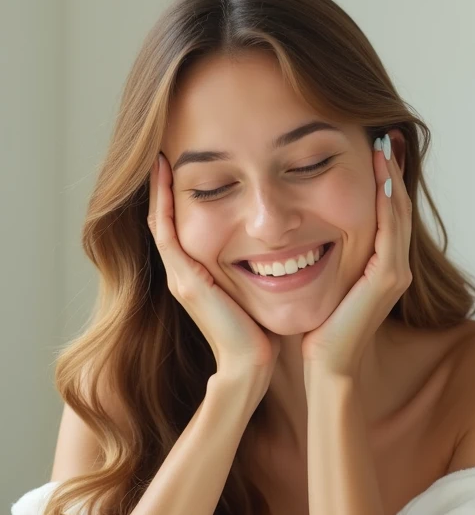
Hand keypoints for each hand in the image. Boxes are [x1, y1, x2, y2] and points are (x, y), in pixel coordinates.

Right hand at [147, 153, 280, 381]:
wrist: (252, 365)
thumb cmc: (261, 332)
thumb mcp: (255, 288)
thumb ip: (255, 266)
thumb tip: (277, 243)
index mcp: (196, 274)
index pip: (180, 225)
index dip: (176, 194)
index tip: (181, 162)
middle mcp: (182, 272)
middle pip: (164, 218)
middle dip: (163, 185)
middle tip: (163, 149)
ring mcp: (179, 275)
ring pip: (160, 219)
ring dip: (158, 187)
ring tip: (159, 154)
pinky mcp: (185, 279)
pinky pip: (166, 231)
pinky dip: (163, 201)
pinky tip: (165, 173)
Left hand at [301, 134, 412, 375]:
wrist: (325, 364)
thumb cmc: (318, 326)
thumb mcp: (324, 278)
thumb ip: (326, 252)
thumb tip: (305, 227)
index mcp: (382, 264)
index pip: (387, 210)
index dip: (383, 177)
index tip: (372, 144)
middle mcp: (395, 266)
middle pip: (398, 205)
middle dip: (391, 168)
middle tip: (384, 132)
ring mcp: (395, 273)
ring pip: (399, 213)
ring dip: (392, 178)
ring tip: (383, 145)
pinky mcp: (387, 280)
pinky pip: (391, 232)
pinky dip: (388, 203)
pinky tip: (380, 178)